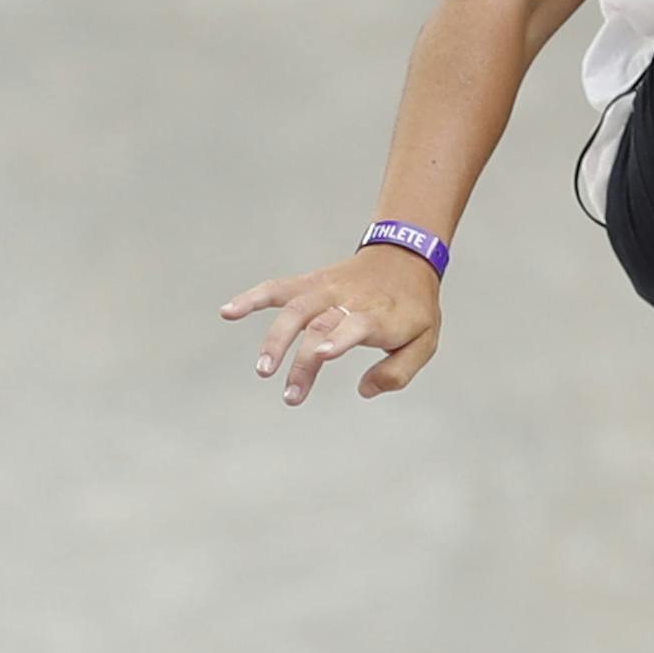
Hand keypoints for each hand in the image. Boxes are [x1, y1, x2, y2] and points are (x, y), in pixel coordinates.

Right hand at [219, 246, 441, 403]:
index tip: (322, 355)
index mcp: (382, 314)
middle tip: (291, 396)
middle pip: (321, 326)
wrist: (406, 257)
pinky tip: (228, 312)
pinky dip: (253, 298)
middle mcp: (351, 299)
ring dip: (275, 338)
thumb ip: (398, 372)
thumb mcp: (425, 341)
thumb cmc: (413, 308)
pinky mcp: (310, 283)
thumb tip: (364, 390)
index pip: (358, 324)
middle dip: (303, 361)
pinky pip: (278, 289)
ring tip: (262, 369)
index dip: (340, 338)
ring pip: (295, 309)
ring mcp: (327, 289)